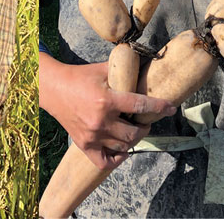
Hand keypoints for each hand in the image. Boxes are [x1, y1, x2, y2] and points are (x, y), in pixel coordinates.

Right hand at [37, 52, 175, 170]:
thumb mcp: (103, 69)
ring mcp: (92, 135)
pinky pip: (104, 161)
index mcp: (107, 100)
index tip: (171, 108)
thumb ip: (125, 69)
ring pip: (123, 147)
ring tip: (135, 131)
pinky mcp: (83, 144)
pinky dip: (117, 159)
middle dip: (145, 128)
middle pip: (134, 133)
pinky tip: (122, 151)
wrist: (52, 89)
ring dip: (134, 140)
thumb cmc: (80, 77)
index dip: (159, 107)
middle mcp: (100, 121)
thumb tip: (148, 61)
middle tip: (146, 121)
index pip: (140, 106)